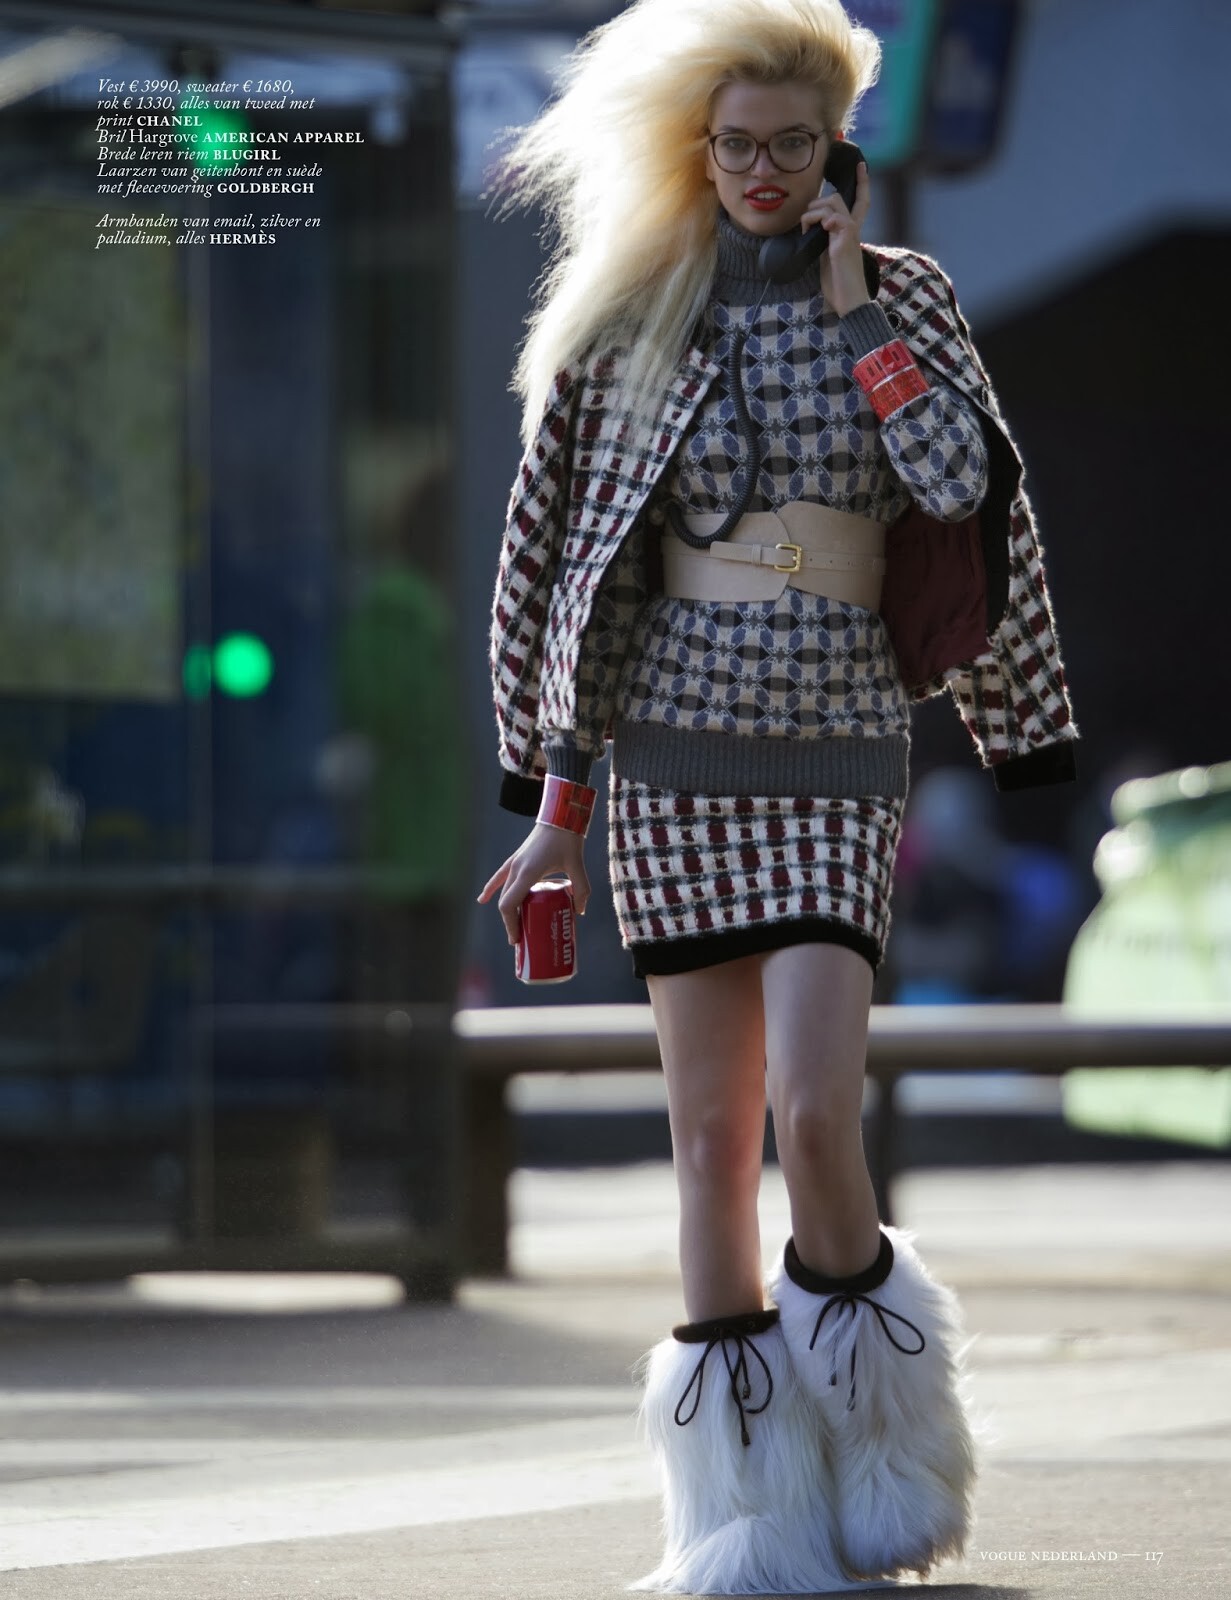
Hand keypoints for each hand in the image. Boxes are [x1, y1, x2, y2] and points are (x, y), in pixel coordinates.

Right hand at [477, 823, 590, 945]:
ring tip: (514, 926)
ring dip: (507, 910)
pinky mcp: (516, 859)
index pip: (509, 905)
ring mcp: (514, 863)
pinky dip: (491, 889)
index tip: (517, 939)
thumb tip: (579, 911)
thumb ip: (581, 889)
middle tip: (521, 939)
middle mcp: (516, 869)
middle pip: (506, 903)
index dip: (510, 924)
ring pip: (503, 892)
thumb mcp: (577, 866)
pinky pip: (499, 877)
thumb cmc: (567, 840)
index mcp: (528, 873)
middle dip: (511, 923)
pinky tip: (482, 899)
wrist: (559, 816)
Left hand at [801, 158, 870, 318]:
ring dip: (814, 212)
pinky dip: (819, 220)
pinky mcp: (846, 238)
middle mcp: (853, 227)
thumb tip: (808, 231)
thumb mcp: (827, 258)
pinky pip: (832, 216)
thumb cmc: (838, 284)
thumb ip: (822, 241)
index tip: (862, 165)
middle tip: (806, 224)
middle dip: (816, 204)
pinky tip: (814, 234)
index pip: (860, 201)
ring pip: (833, 202)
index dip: (862, 183)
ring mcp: (850, 231)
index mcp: (849, 232)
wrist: (849, 300)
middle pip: (837, 197)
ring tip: (807, 230)